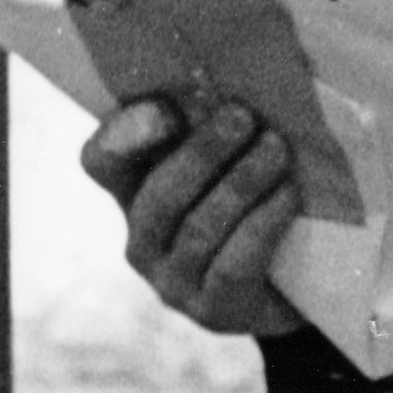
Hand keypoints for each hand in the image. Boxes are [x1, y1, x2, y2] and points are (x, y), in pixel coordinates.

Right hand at [78, 97, 304, 336]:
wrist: (292, 290)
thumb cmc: (255, 207)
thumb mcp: (228, 164)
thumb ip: (214, 127)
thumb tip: (227, 80)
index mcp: (134, 195)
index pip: (100, 161)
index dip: (124, 135)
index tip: (169, 108)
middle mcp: (142, 242)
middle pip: (158, 196)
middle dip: (203, 152)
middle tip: (244, 117)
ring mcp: (173, 284)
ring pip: (199, 229)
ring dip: (242, 182)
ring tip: (277, 150)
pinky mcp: (213, 312)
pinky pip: (234, 263)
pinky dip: (263, 223)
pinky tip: (288, 195)